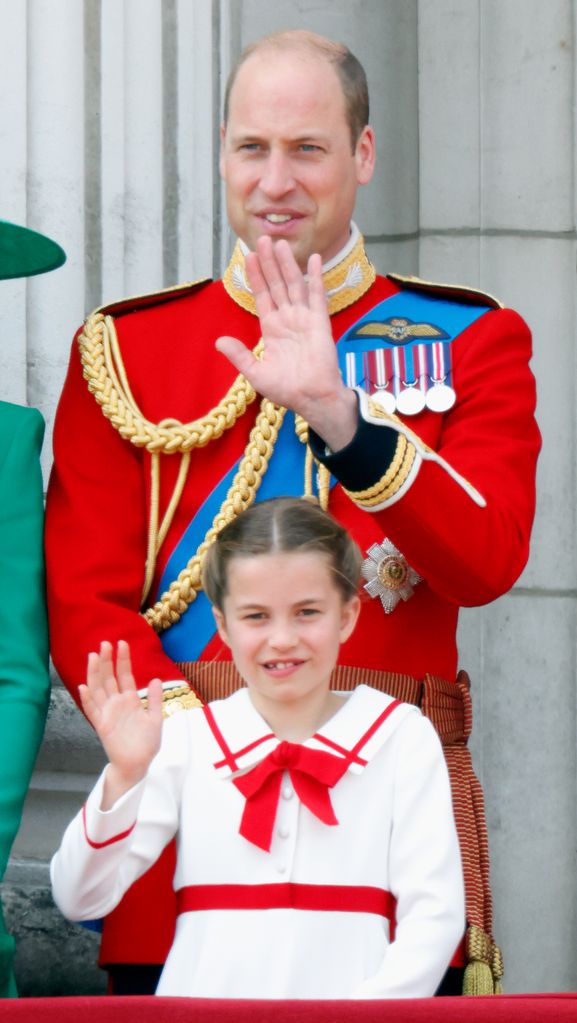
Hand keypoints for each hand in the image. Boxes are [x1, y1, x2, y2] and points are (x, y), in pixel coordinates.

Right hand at [79, 640, 162, 807]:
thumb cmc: (146, 743)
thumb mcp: (155, 719)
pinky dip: (87, 699)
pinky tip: (84, 686)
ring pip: (98, 689)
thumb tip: (155, 679)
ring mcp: (108, 713)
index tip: (122, 643)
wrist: (138, 764)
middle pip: (109, 678)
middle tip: (105, 644)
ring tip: (93, 656)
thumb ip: (153, 700)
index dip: (123, 660)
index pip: (124, 675)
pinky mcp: (101, 725)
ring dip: (95, 673)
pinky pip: (92, 710)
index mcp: (130, 700)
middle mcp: (116, 703)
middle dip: (106, 661)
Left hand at [216, 237, 357, 450]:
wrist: (312, 398)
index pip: (262, 296)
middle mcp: (287, 319)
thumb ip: (239, 355)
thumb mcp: (255, 373)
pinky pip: (317, 295)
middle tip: (263, 239)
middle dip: (269, 262)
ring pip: (293, 284)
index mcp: (272, 329)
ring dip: (287, 264)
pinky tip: (314, 259)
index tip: (249, 256)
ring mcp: (304, 318)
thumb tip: (219, 341)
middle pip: (276, 284)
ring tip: (280, 243)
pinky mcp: (320, 322)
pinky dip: (316, 277)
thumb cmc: (286, 390)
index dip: (256, 276)